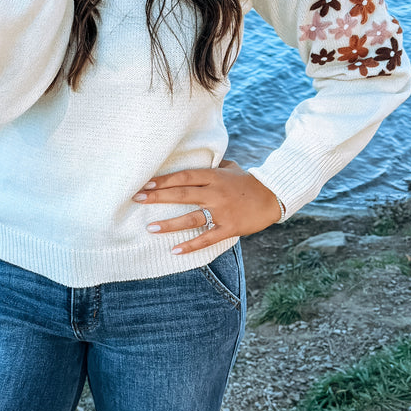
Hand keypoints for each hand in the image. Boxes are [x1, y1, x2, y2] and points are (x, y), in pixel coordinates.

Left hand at [132, 159, 282, 253]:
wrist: (273, 196)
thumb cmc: (248, 181)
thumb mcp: (230, 167)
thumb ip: (212, 166)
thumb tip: (196, 160)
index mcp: (214, 176)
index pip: (184, 176)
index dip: (164, 180)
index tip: (145, 182)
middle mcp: (215, 193)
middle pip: (181, 194)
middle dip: (157, 196)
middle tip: (137, 198)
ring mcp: (222, 211)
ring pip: (190, 218)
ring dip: (169, 224)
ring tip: (150, 227)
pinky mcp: (229, 227)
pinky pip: (206, 238)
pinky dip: (190, 245)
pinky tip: (175, 250)